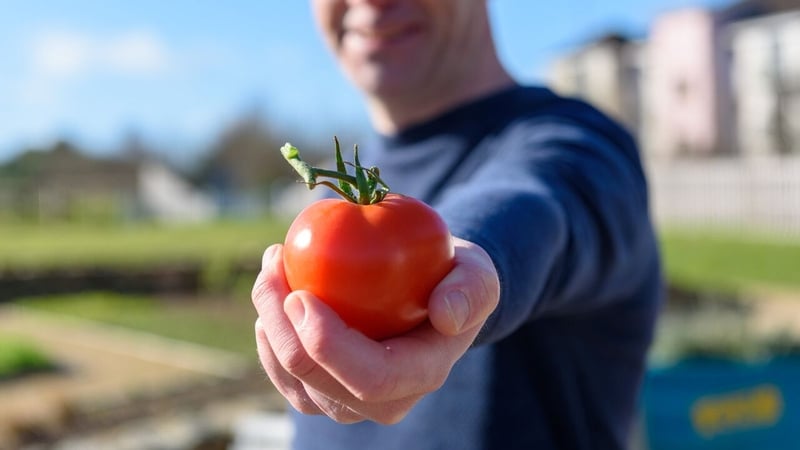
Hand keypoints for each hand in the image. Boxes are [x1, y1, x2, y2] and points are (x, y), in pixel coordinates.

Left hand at [251, 237, 498, 423]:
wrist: (434, 297)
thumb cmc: (455, 280)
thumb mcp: (478, 274)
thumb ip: (472, 290)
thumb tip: (446, 314)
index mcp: (421, 375)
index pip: (369, 377)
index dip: (328, 345)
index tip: (301, 295)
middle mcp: (381, 402)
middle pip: (316, 381)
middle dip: (282, 324)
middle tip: (273, 263)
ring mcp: (346, 401)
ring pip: (291, 378)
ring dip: (269, 322)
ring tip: (271, 266)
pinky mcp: (321, 390)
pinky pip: (282, 373)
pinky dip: (269, 333)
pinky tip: (270, 292)